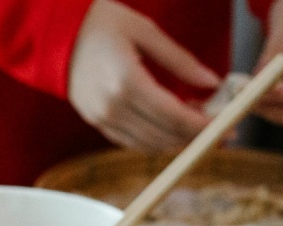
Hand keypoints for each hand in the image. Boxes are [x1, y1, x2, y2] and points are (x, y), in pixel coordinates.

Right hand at [68, 0, 218, 151]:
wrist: (55, 33)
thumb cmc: (102, 23)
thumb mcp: (146, 32)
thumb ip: (180, 61)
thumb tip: (212, 82)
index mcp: (127, 81)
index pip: (174, 116)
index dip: (203, 126)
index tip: (226, 126)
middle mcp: (113, 107)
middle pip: (164, 136)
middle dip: (196, 137)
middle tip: (221, 131)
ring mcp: (102, 119)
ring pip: (149, 145)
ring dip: (177, 141)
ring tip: (198, 127)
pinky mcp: (96, 124)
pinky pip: (132, 142)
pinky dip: (156, 140)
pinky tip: (172, 127)